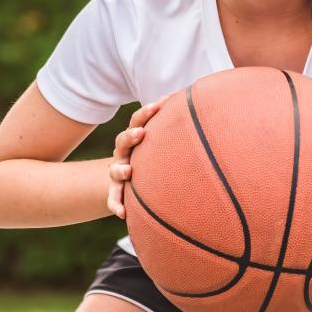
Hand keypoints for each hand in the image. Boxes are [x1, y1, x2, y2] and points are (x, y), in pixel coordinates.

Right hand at [107, 94, 171, 219]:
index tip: (157, 106)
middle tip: (141, 133)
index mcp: (136, 137)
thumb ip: (175, 124)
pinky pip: (113, 199)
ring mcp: (119, 172)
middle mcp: (124, 153)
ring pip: (114, 169)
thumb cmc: (154, 154)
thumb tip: (198, 99)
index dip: (145, 113)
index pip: (137, 121)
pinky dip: (115, 204)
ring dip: (119, 170)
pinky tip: (122, 213)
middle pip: (122, 141)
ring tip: (128, 172)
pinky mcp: (117, 191)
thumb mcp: (162, 139)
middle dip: (130, 136)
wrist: (133, 178)